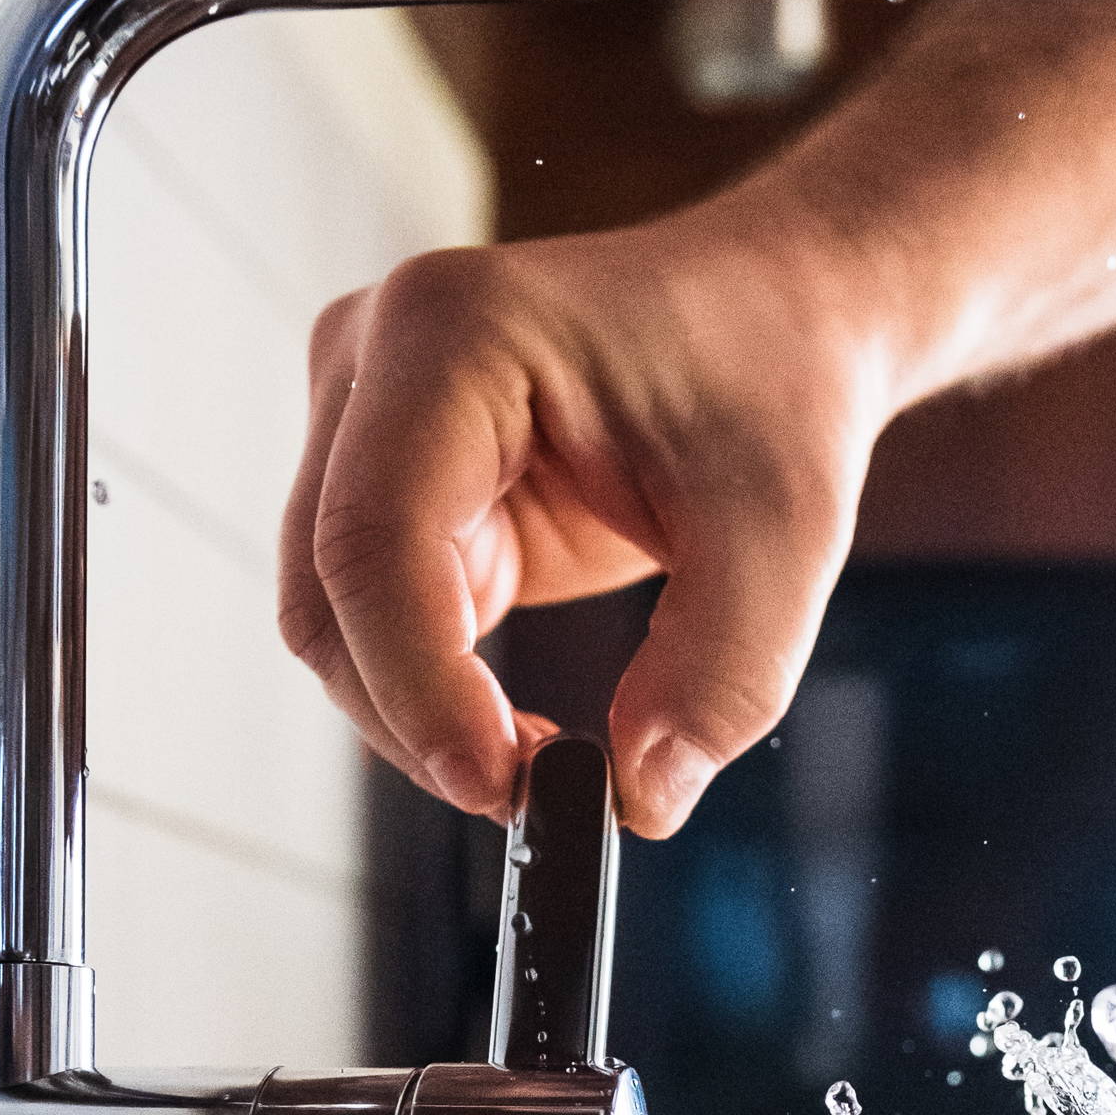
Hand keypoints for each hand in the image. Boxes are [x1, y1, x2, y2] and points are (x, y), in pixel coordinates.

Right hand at [278, 200, 902, 838]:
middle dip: (416, 716)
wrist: (781, 316)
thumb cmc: (774, 380)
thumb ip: (723, 675)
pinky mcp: (394, 484)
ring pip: (335, 620)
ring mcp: (369, 420)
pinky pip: (379, 621)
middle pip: (329, 590)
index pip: (377, 537)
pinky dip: (436, 693)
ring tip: (545, 761)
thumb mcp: (786, 532)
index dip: (418, 682)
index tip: (502, 783)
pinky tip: (522, 727)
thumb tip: (640, 797)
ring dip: (420, 714)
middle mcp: (377, 360)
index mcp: (454, 331)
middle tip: (533, 796)